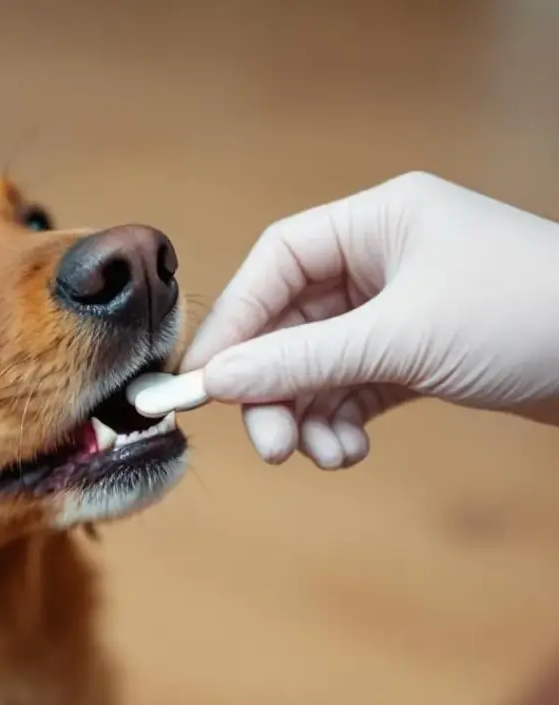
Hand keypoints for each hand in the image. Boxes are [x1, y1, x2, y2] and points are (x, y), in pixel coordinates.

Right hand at [129, 171, 558, 468]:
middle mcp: (382, 259)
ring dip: (310, 413)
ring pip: (321, 362)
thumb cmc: (528, 314)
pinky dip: (344, 421)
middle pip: (292, 322)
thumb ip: (303, 359)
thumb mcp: (402, 338)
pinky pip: (356, 386)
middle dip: (276, 387)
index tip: (205, 379)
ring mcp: (400, 307)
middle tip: (269, 444)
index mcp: (377, 222)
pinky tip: (350, 452)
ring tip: (320, 456)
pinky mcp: (419, 352)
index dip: (234, 321)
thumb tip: (218, 379)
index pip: (276, 263)